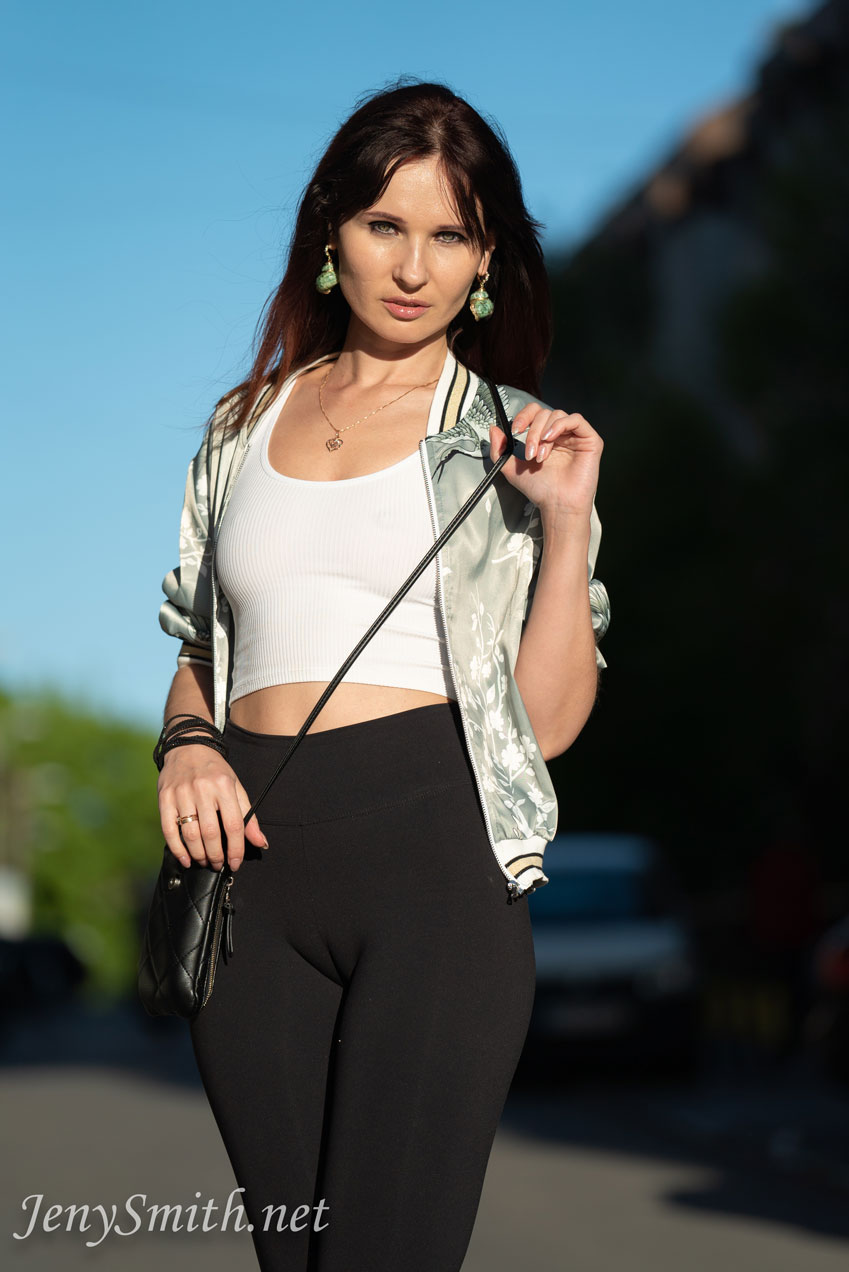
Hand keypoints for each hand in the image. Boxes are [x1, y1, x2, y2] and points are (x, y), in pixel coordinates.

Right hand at [157, 744, 268, 871]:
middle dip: (216, 855)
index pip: (234, 825)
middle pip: (210, 833)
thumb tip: (261, 842)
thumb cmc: (215, 771)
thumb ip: (249, 817)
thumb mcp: (236, 787)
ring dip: (199, 855)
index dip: (236, 849)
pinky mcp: (164, 798)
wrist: (188, 747)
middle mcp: (202, 790)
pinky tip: (186, 859)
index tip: (236, 863)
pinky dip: (178, 849)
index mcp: (224, 786)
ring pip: (190, 834)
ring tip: (205, 861)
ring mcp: (181, 794)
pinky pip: (169, 830)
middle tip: (219, 864)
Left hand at [488, 403, 602, 516]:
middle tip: (529, 452)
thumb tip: (494, 428)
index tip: (515, 430)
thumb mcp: (511, 468)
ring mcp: (575, 436)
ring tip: (540, 455)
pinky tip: (551, 439)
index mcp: (545, 437)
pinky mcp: (590, 440)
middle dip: (533, 431)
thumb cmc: (540, 489)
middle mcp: (560, 434)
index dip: (524, 416)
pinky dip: (560, 425)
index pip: (534, 413)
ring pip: (557, 415)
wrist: (557, 505)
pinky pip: (576, 419)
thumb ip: (500, 449)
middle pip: (544, 413)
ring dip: (544, 432)